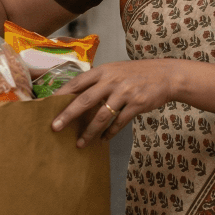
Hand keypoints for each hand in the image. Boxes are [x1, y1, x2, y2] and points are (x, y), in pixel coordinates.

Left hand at [51, 61, 174, 147]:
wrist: (167, 75)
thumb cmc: (139, 74)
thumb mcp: (117, 70)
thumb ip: (99, 81)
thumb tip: (77, 96)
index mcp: (104, 71)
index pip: (77, 82)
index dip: (61, 94)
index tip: (47, 106)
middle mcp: (112, 80)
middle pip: (84, 100)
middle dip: (67, 115)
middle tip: (54, 128)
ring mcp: (124, 93)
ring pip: (101, 116)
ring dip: (89, 132)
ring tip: (80, 143)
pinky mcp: (136, 104)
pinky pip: (119, 122)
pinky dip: (110, 133)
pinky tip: (104, 139)